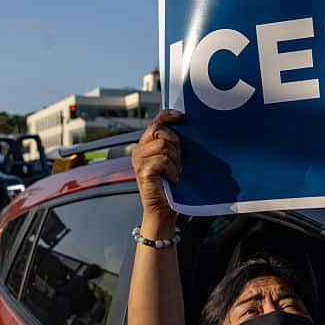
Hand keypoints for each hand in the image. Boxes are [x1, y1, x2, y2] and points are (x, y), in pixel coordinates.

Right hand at [131, 110, 181, 224]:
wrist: (163, 209)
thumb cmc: (170, 185)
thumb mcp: (173, 159)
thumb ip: (173, 144)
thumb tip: (185, 127)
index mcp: (146, 144)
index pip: (155, 122)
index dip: (167, 115)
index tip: (180, 116)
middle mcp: (139, 150)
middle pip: (160, 130)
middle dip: (175, 143)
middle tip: (179, 160)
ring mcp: (139, 160)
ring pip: (163, 144)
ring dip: (175, 159)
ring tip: (175, 171)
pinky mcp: (142, 170)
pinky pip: (163, 160)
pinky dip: (172, 169)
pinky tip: (173, 178)